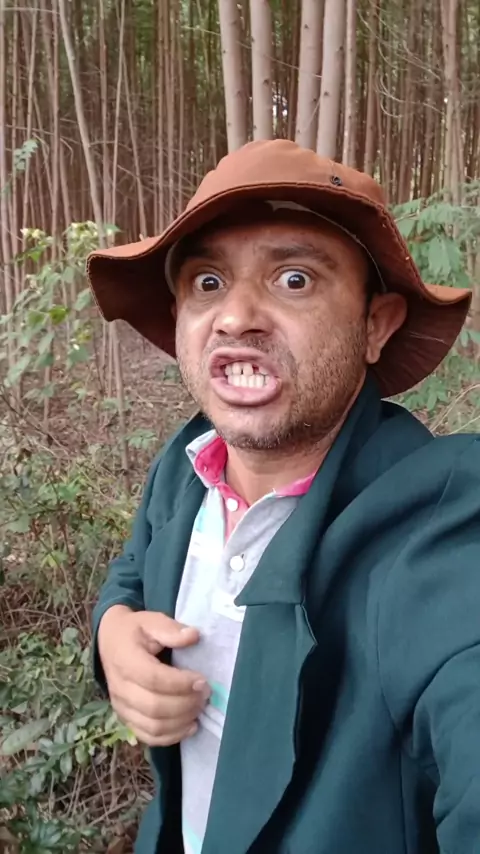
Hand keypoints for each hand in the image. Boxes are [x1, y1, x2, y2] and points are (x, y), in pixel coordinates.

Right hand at [98, 605, 209, 745]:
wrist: (110, 641)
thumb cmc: (134, 631)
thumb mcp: (150, 621)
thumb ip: (171, 629)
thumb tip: (194, 636)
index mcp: (126, 660)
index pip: (154, 679)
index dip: (181, 683)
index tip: (202, 680)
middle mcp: (120, 687)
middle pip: (154, 707)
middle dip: (186, 704)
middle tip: (206, 694)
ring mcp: (121, 706)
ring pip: (153, 726)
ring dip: (182, 721)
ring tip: (200, 708)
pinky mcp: (126, 718)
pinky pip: (148, 737)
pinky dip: (171, 737)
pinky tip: (190, 726)